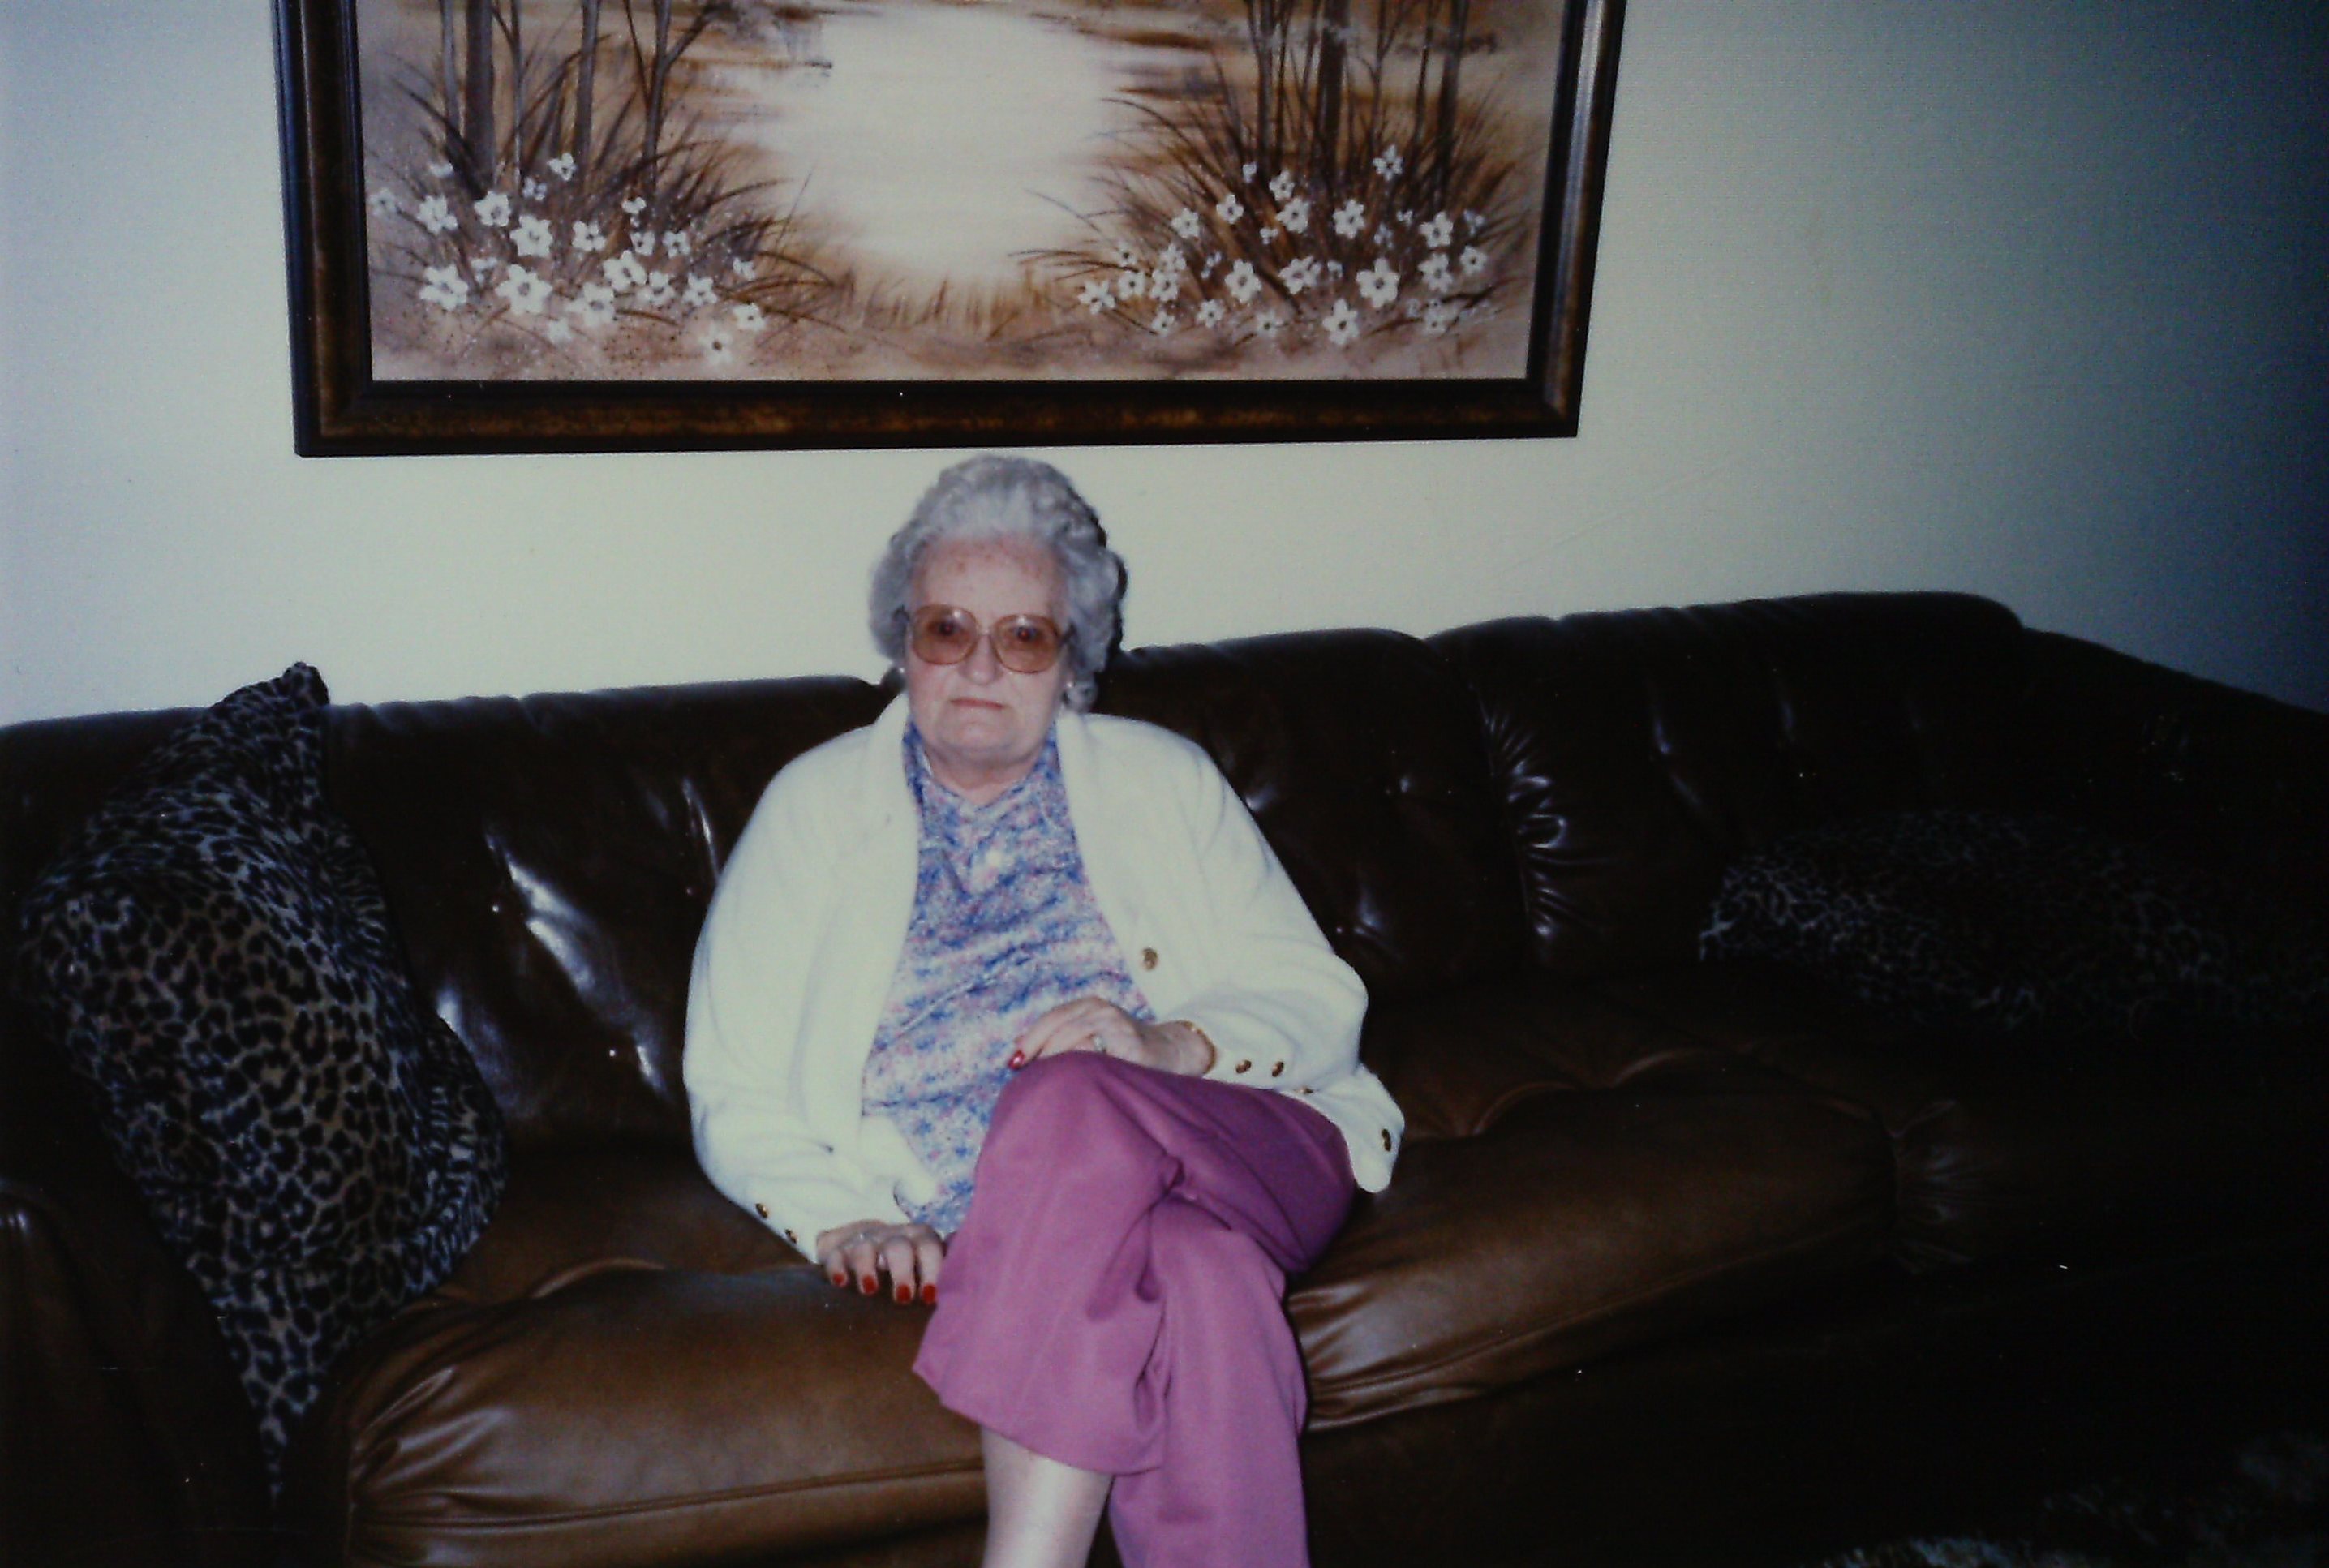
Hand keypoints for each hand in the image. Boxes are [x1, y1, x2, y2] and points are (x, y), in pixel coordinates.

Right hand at [814, 1220, 944, 1305]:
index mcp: (921, 1240)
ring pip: (866, 1249)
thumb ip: (947, 1274)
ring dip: (867, 1268)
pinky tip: (840, 1283)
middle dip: (902, 1271)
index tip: (930, 1297)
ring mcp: (865, 1241)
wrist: (867, 1240)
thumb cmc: (908, 1265)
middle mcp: (894, 1237)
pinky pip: (836, 1254)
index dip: (932, 1271)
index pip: (929, 1249)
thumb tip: (972, 1293)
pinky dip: (837, 1267)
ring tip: (870, 1290)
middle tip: (904, 1298)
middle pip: (899, 1248)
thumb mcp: (926, 1267)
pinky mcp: (839, 1248)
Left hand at [1011, 998, 1213, 1075]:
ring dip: (1054, 1058)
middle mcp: (1100, 1009)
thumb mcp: (1090, 1038)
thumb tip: (1017, 1050)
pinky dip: (1081, 1064)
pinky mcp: (1129, 1042)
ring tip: (1043, 1079)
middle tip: (1023, 1072)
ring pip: (1073, 1035)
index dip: (1030, 1039)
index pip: (1051, 1019)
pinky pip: (1097, 1052)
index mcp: (1088, 1006)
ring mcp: (1116, 1023)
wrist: (1170, 1053)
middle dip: (1037, 1049)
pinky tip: (1072, 1081)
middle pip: (1058, 1025)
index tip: (1013, 1063)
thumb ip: (1061, 1039)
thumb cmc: (1123, 1051)